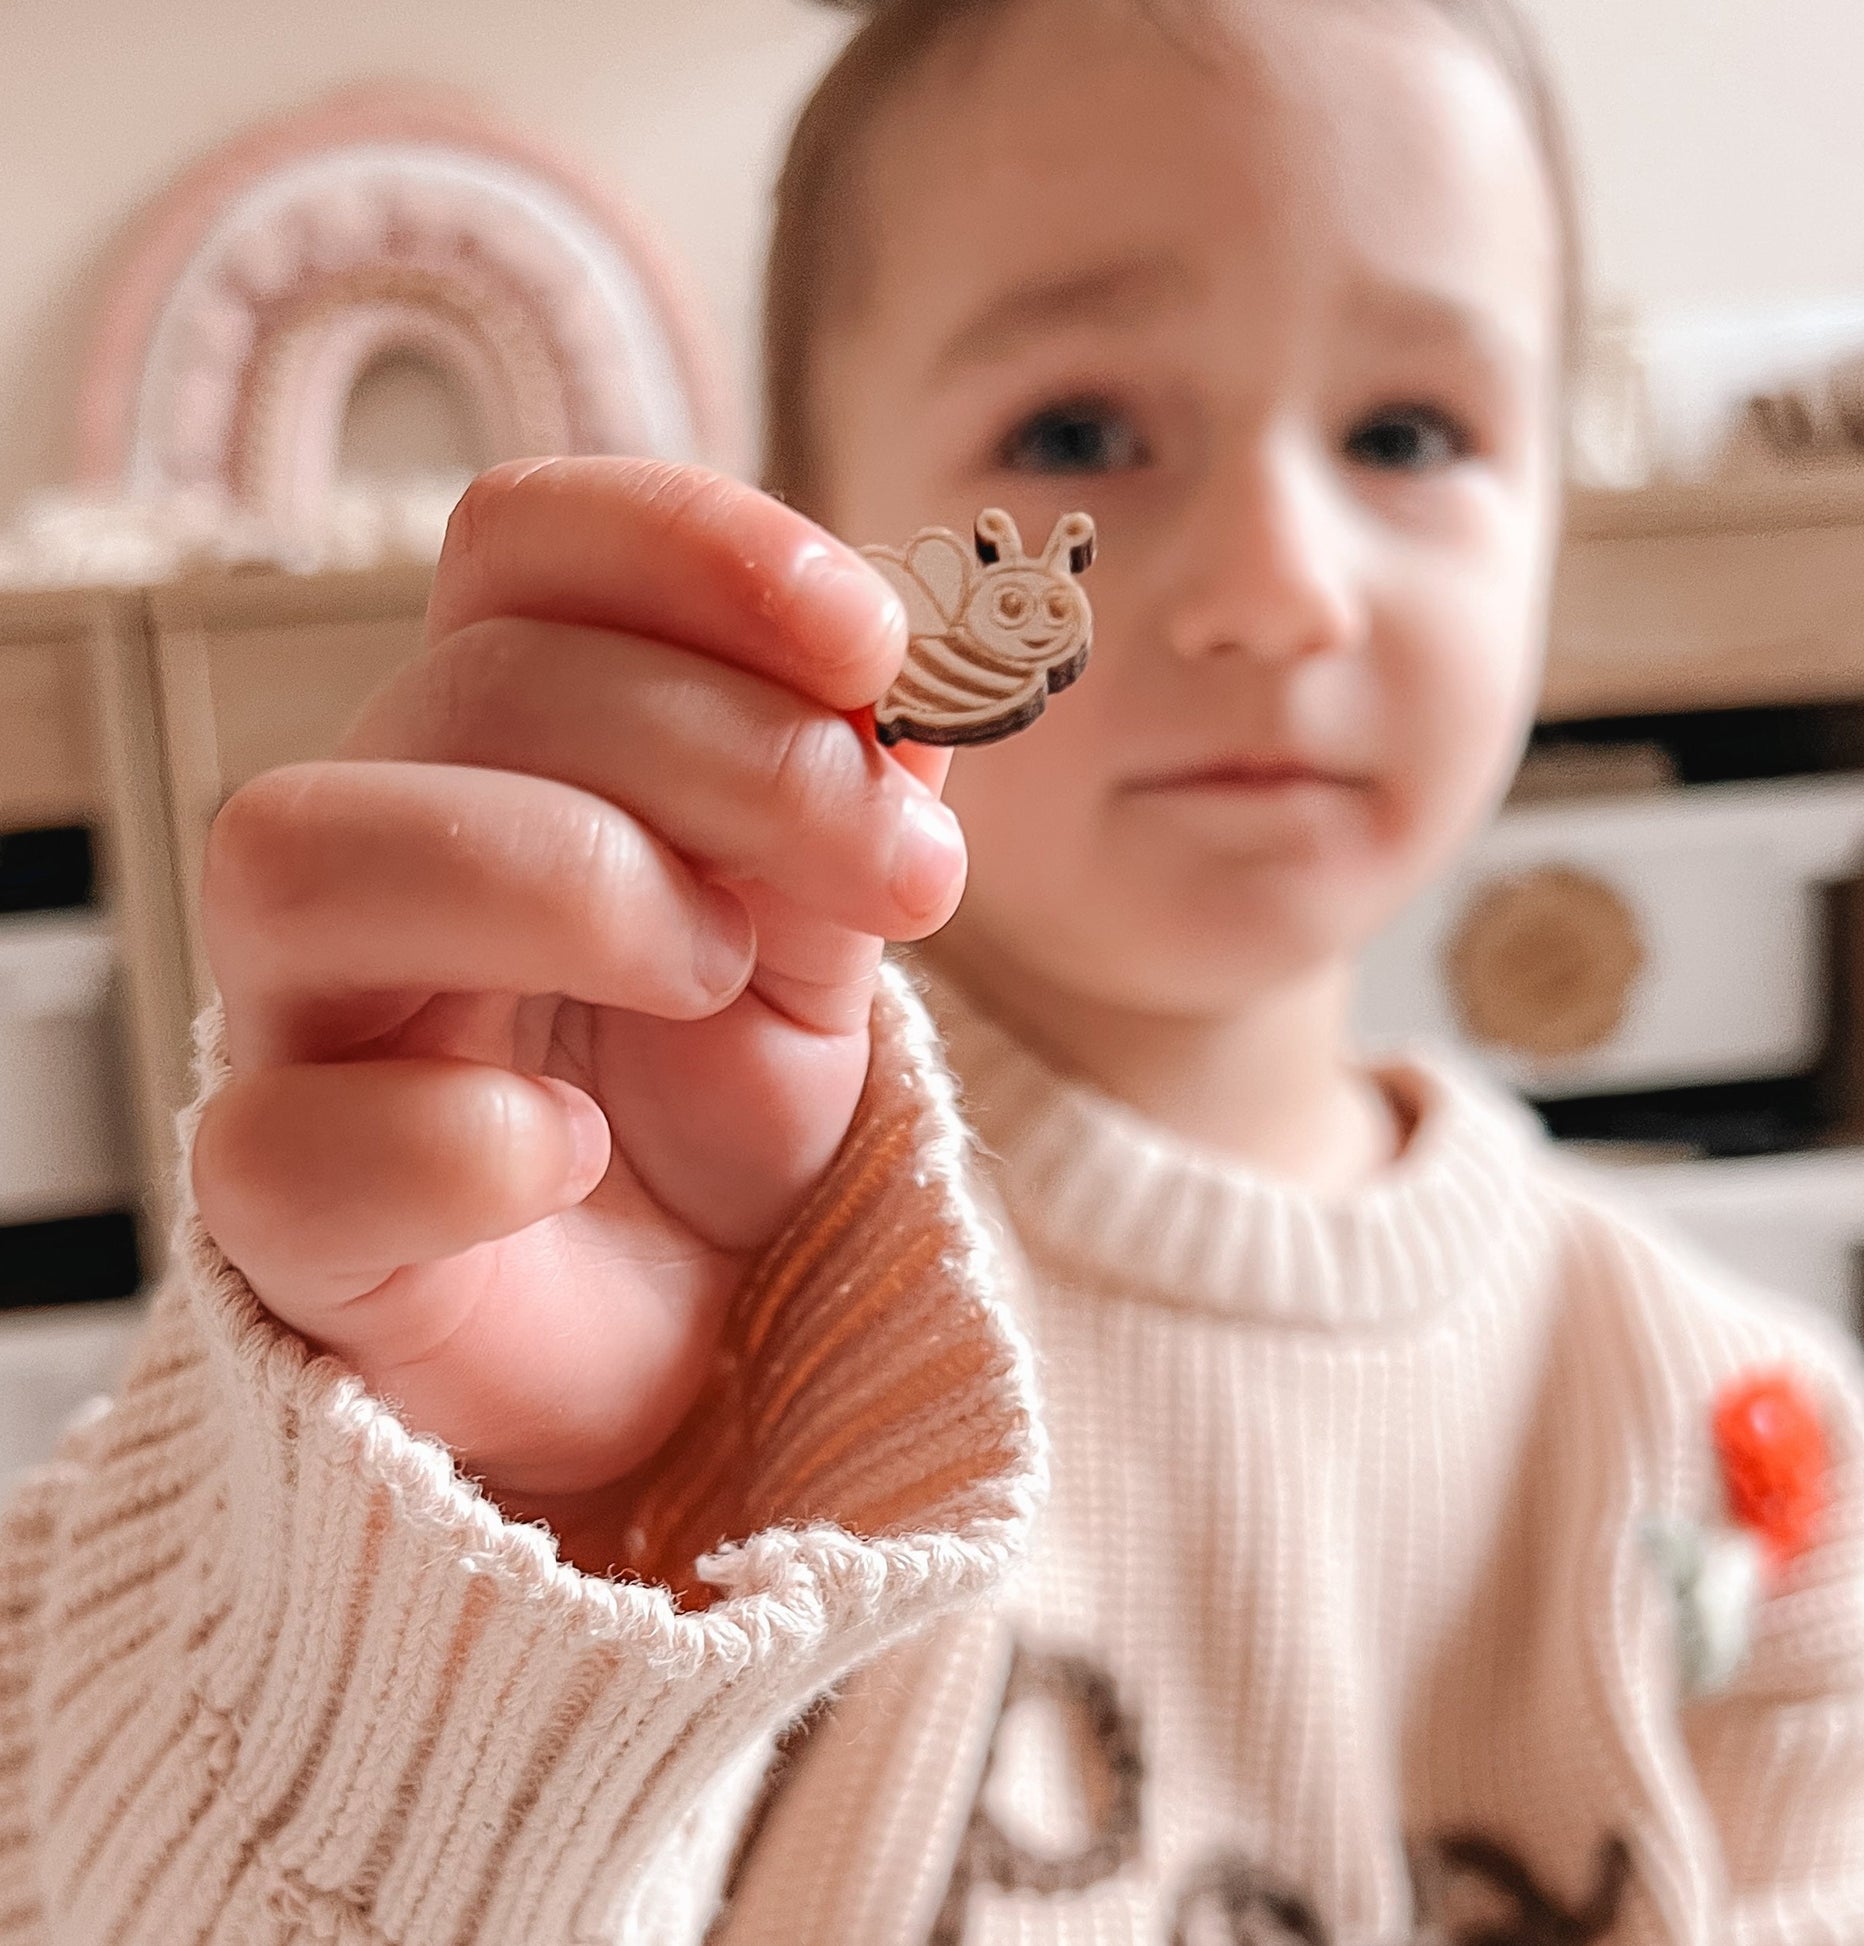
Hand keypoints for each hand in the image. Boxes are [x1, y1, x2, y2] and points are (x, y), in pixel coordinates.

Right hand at [190, 458, 962, 1565]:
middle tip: (895, 868)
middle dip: (728, 750)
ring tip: (715, 980)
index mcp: (509, 744)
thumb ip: (851, 812)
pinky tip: (586, 1152)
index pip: (526, 544)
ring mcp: (309, 1026)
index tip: (870, 638)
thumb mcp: (826, 942)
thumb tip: (919, 688)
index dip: (692, 545)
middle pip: (475, 681)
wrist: (673, 1340)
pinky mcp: (290, 1216)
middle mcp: (382, 847)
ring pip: (307, 854)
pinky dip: (469, 1138)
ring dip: (568, 886)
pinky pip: (292, 1145)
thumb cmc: (718, 1110)